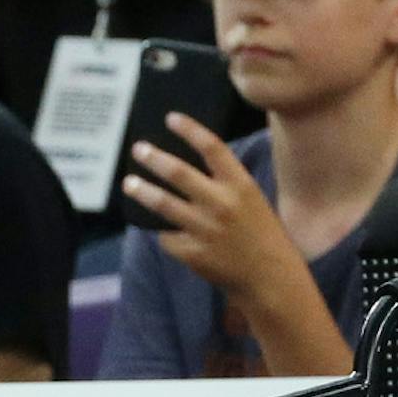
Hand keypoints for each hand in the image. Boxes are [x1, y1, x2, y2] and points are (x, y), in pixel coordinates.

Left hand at [121, 113, 304, 296]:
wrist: (268, 277)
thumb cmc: (259, 233)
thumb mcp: (251, 199)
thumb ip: (223, 182)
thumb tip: (182, 164)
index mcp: (240, 185)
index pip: (212, 147)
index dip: (190, 130)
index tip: (171, 119)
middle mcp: (222, 204)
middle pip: (179, 173)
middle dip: (154, 158)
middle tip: (138, 149)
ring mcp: (205, 230)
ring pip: (163, 204)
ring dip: (142, 191)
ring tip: (129, 183)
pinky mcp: (193, 253)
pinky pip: (166, 236)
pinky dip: (161, 231)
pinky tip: (157, 227)